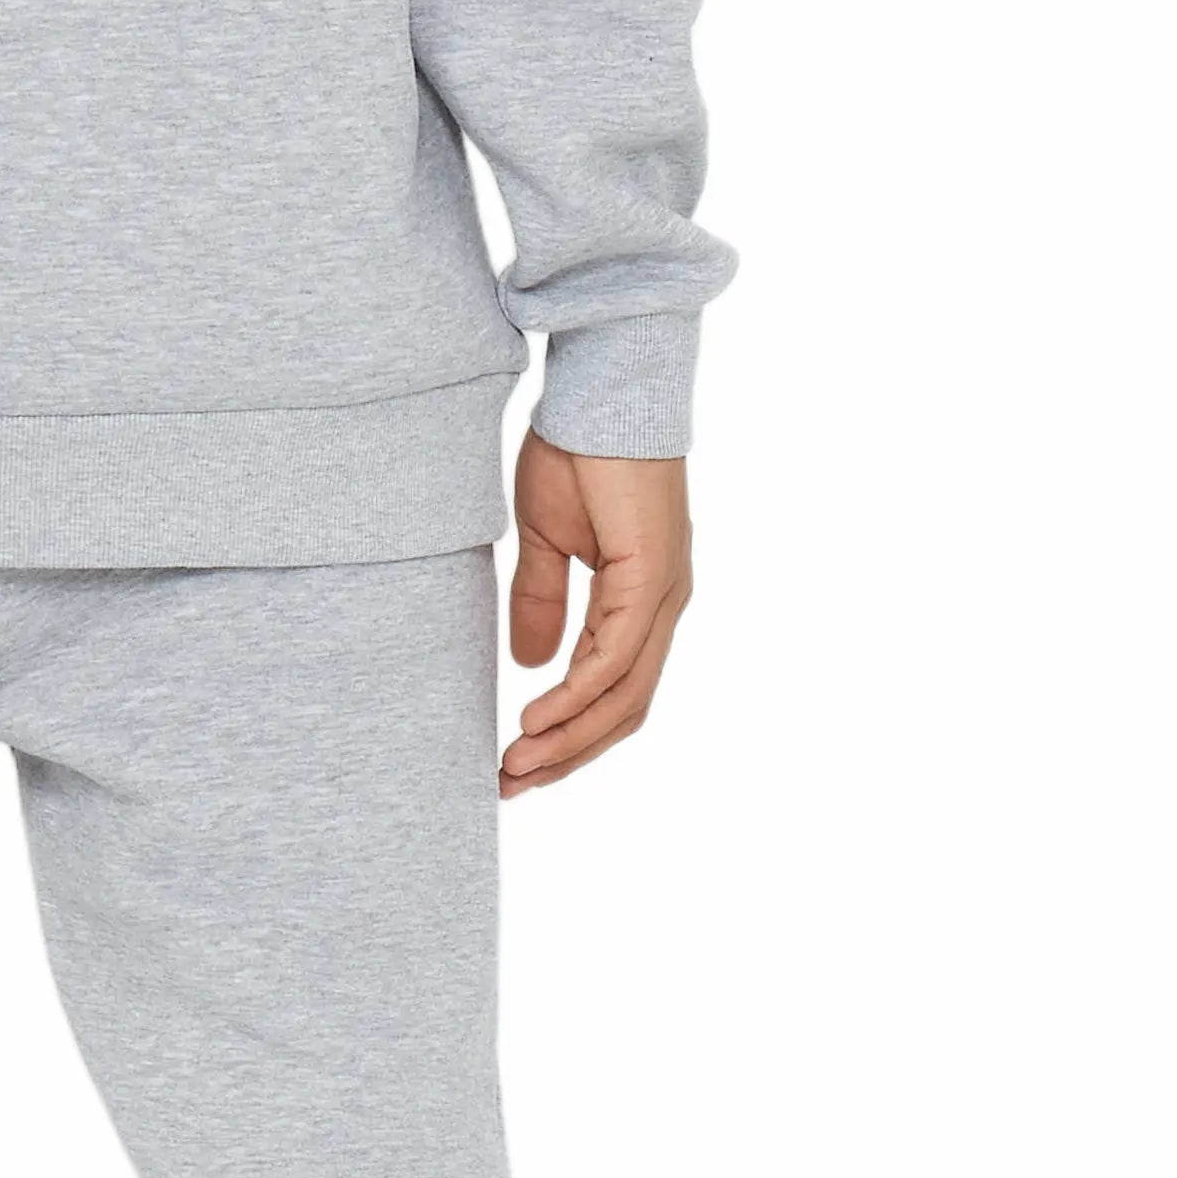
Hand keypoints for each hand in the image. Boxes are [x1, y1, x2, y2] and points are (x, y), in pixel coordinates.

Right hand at [501, 434, 691, 795]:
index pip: (615, 690)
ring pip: (624, 695)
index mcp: (643, 600)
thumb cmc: (577, 452)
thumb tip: (532, 665)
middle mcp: (664, 607)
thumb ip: (543, 601)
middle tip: (512, 784)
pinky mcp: (651, 579)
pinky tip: (538, 716)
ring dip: (569, 738)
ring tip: (517, 765)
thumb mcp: (545, 540)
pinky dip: (578, 695)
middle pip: (625, 709)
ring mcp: (664, 595)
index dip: (569, 733)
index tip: (517, 762)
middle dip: (567, 754)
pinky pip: (616, 657)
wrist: (599, 393)